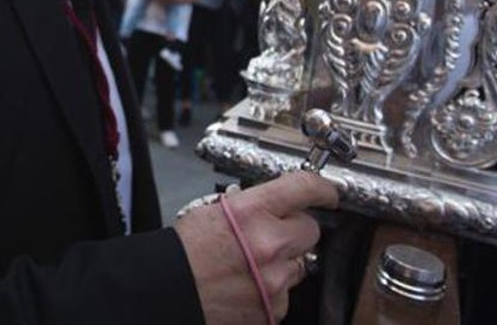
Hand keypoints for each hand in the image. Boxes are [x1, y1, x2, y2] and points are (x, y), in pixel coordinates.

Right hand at [174, 171, 337, 323]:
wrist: (168, 291)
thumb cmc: (183, 252)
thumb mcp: (212, 212)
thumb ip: (249, 207)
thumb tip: (273, 207)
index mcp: (251, 212)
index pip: (303, 188)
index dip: (321, 188)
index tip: (328, 192)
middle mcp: (269, 244)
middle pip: (310, 230)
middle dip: (295, 230)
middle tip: (271, 235)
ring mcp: (275, 280)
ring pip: (300, 264)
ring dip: (283, 262)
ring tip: (251, 265)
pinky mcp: (275, 308)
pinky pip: (287, 293)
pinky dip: (272, 290)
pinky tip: (247, 285)